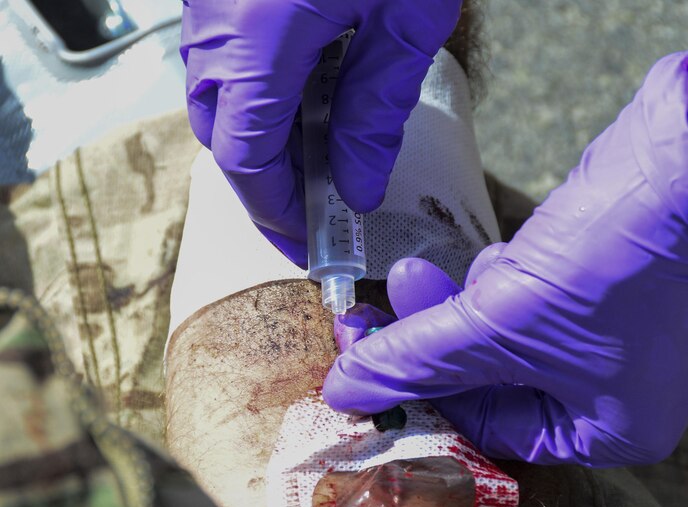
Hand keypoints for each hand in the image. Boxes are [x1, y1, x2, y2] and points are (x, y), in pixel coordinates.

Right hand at [180, 0, 461, 264]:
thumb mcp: (407, 19)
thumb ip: (376, 109)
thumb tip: (357, 190)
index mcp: (253, 38)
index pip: (245, 158)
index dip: (277, 210)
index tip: (314, 238)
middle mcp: (214, 21)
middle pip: (220, 132)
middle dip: (267, 178)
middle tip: (321, 202)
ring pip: (216, 94)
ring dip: (262, 132)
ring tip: (323, 149)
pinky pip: (224, 56)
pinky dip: (259, 89)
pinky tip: (310, 91)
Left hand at [323, 49, 687, 466]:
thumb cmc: (609, 264)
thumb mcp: (502, 320)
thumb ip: (419, 358)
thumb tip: (347, 389)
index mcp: (609, 432)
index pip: (490, 425)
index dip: (422, 393)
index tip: (365, 361)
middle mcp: (616, 394)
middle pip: (495, 378)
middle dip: (435, 336)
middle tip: (375, 302)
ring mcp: (615, 337)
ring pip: (510, 332)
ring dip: (469, 299)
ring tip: (430, 269)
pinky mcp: (605, 287)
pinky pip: (533, 298)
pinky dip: (507, 279)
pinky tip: (505, 254)